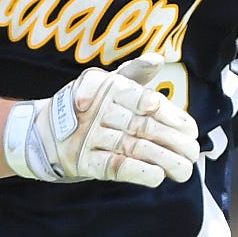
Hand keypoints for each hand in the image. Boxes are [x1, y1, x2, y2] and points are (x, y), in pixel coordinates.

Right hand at [4, 61, 198, 188]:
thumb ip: (135, 72)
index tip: (192, 130)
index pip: (147, 101)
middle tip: (194, 153)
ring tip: (184, 170)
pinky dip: (137, 171)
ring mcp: (91, 136)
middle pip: (144, 127)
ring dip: (162, 159)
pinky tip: (157, 177)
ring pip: (133, 148)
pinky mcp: (83, 161)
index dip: (172, 116)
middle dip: (173, 141)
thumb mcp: (108, 83)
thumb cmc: (86, 107)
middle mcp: (101, 110)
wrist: (42, 133)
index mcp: (111, 88)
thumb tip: (157, 59)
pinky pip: (113, 166)